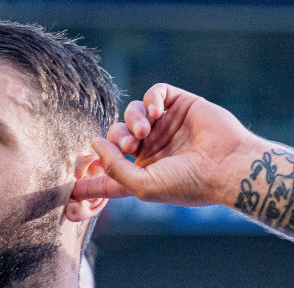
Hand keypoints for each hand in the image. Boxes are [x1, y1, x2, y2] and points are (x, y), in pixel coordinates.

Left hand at [72, 83, 260, 206]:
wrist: (226, 165)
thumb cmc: (188, 182)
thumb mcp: (143, 186)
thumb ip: (114, 169)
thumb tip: (94, 144)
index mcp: (143, 174)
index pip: (109, 175)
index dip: (89, 180)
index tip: (67, 187)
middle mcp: (151, 149)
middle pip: (115, 137)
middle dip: (115, 139)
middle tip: (129, 147)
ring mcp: (165, 126)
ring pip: (130, 113)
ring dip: (131, 119)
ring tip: (144, 130)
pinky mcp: (179, 105)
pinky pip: (154, 93)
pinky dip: (150, 98)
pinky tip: (157, 110)